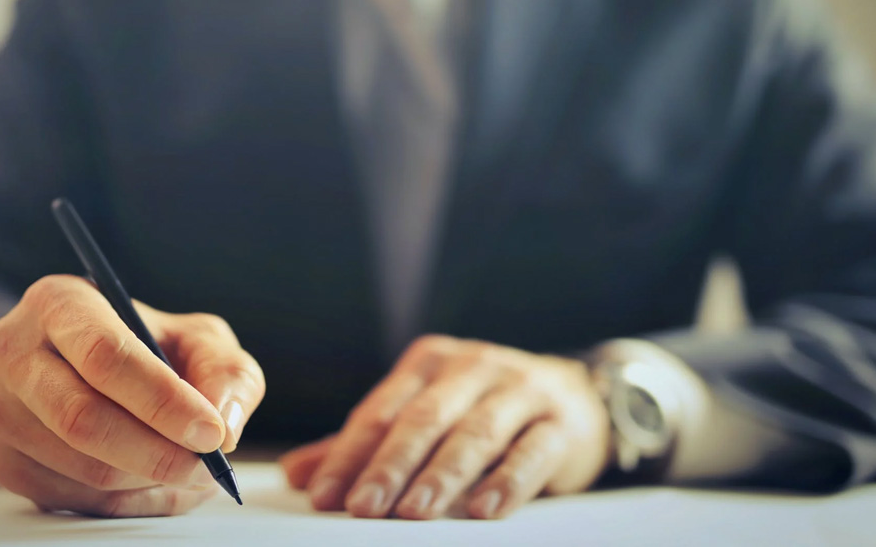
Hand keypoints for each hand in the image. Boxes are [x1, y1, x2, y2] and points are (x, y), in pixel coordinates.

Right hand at [0, 275, 264, 516]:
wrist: (73, 365)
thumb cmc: (143, 346)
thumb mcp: (193, 336)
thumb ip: (224, 370)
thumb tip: (225, 425)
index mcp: (59, 303)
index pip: (104, 356)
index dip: (162, 400)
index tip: (211, 432)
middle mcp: (14, 354)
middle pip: (83, 419)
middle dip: (158, 453)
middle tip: (208, 467)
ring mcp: (0, 413)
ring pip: (83, 469)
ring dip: (150, 481)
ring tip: (192, 472)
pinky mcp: (5, 463)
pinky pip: (76, 500)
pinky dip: (131, 501)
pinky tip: (157, 482)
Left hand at [280, 335, 610, 519]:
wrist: (577, 394)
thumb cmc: (483, 408)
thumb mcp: (425, 413)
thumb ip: (365, 444)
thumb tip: (299, 474)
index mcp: (428, 362)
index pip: (380, 411)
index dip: (349, 454)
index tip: (324, 496)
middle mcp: (472, 367)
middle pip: (422, 420)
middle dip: (389, 466)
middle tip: (361, 508)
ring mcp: (518, 390)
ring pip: (473, 434)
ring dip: (440, 476)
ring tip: (412, 514)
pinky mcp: (558, 422)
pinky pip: (529, 453)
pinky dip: (505, 483)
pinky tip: (482, 511)